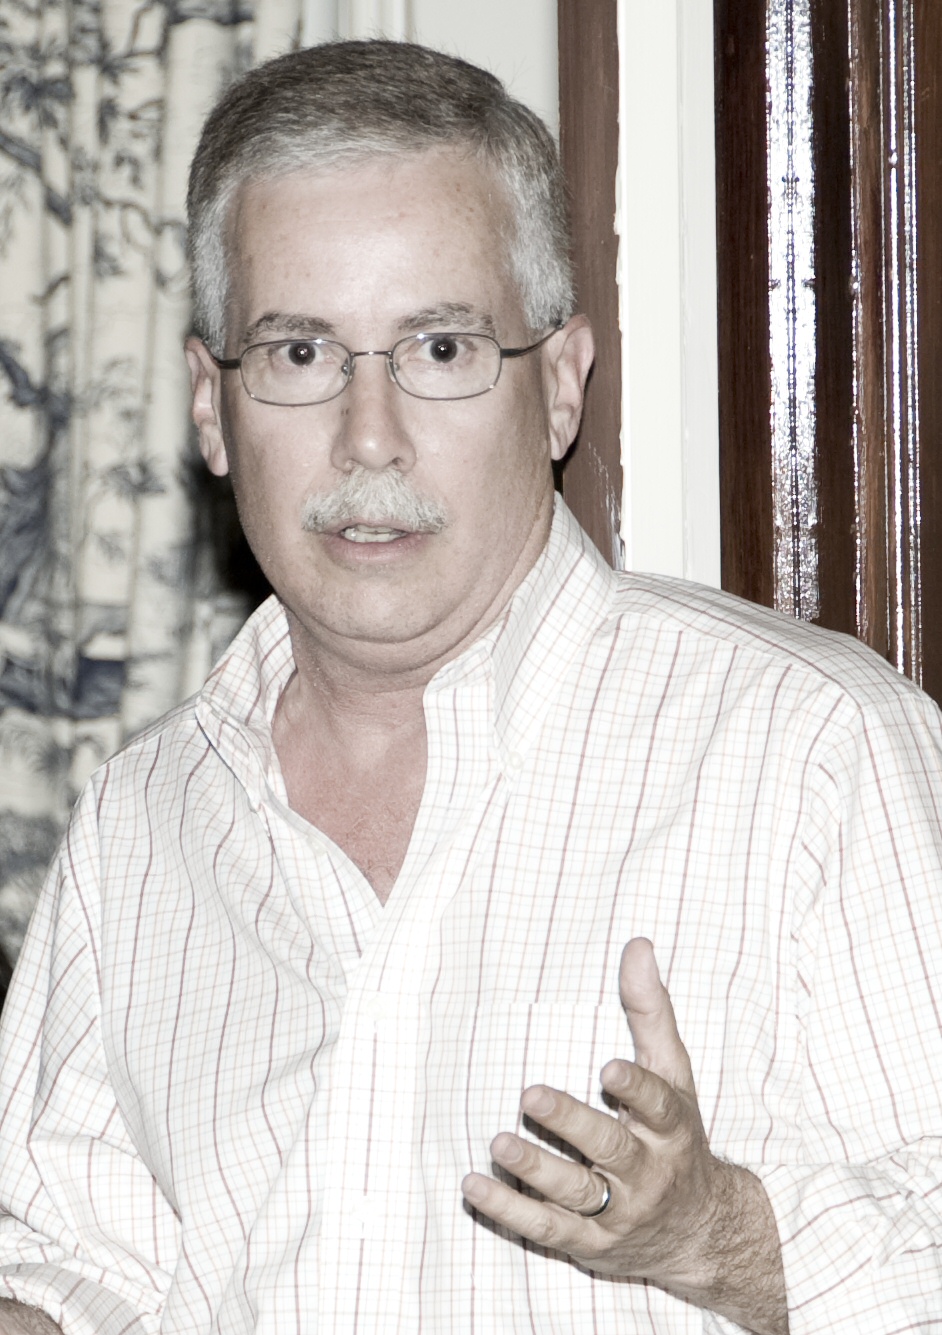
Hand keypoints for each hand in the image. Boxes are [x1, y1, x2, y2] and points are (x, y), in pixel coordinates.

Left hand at [461, 938, 787, 1334]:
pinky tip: (474, 1186)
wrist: (700, 1233)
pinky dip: (508, 1210)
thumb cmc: (675, 1136)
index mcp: (671, 1128)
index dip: (636, 1088)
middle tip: (529, 1095)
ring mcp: (618, 1213)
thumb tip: (637, 944)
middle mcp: (648, 1173)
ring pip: (575, 1193)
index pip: (658, 1107)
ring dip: (534, 1170)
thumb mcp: (674, 1074)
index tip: (608, 1069)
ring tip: (497, 1141)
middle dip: (572, 1125)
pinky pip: (546, 1230)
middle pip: (610, 1149)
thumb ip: (650, 1011)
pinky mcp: (589, 1244)